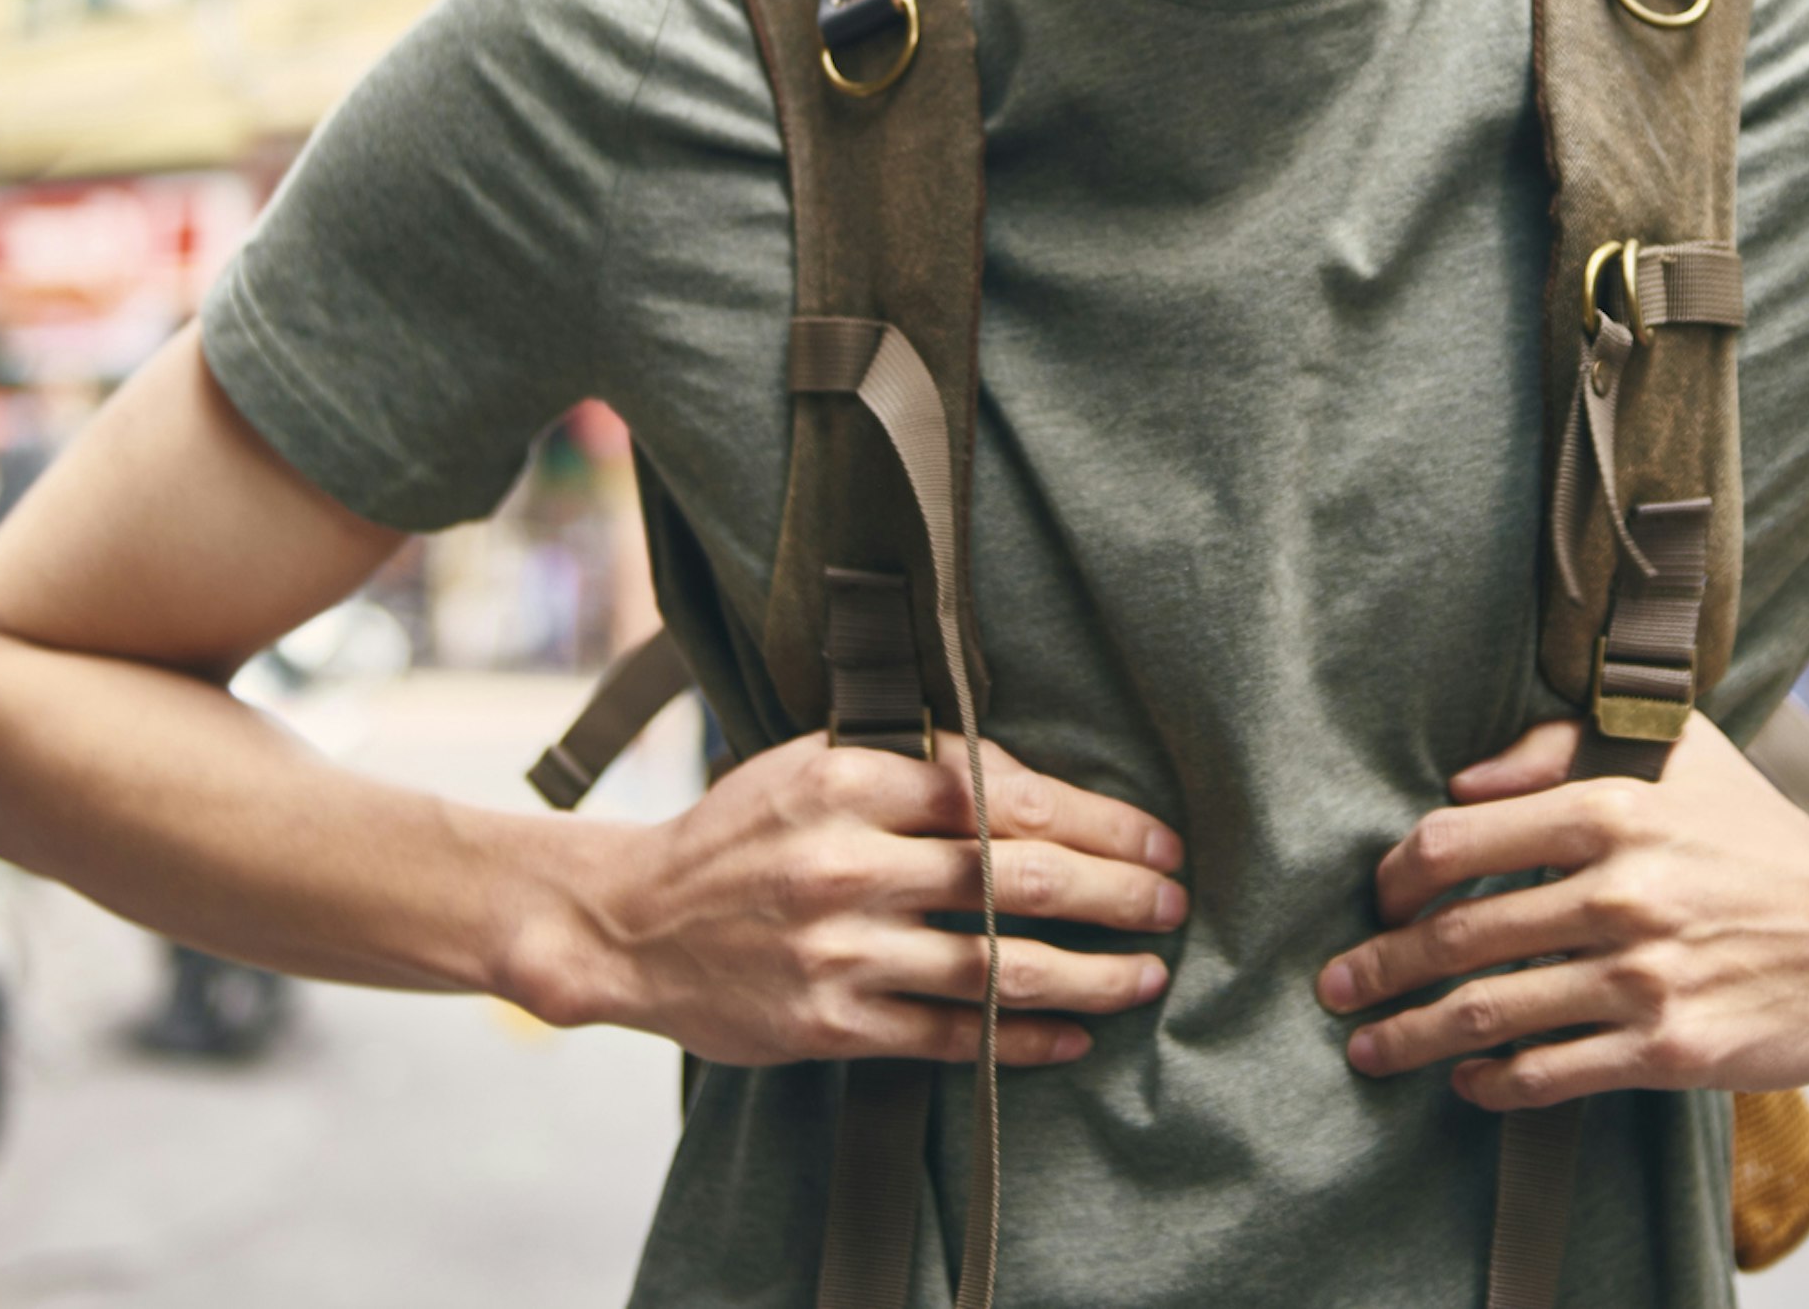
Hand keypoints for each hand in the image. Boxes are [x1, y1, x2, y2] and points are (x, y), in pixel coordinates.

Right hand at [570, 732, 1183, 1067]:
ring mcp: (838, 950)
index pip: (1005, 795)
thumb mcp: (819, 765)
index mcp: (848, 781)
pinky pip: (951, 1038)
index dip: (1097, 820)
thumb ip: (920, 768)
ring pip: (996, 967)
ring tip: (1147, 974)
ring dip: (1089, 973)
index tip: (1156, 837)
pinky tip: (1075, 1035)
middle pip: (1017, 877)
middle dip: (1115, 891)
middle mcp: (846, 863)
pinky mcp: (829, 1023)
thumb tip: (1041, 788)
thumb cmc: (743, 833)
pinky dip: (1022, 1042)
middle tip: (1174, 902)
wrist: (634, 924)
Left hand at [1317, 716, 1808, 1108]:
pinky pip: (1551, 1072)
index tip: (1380, 897)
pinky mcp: (1668, 1048)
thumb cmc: (1764, 839)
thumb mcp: (1682, 753)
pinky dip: (1492, 1083)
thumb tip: (1465, 780)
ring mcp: (1644, 976)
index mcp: (1615, 808)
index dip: (1399, 874)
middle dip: (1379, 966)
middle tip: (1337, 983)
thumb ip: (1564, 745)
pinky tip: (1467, 1081)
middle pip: (1459, 936)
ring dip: (1413, 1034)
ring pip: (1491, 1012)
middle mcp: (1622, 891)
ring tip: (1370, 1045)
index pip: (1459, 840)